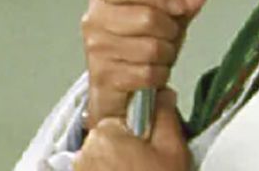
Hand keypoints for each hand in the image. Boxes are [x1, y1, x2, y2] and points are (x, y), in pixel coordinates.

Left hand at [75, 89, 190, 170]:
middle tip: (146, 167)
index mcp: (106, 133)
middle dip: (126, 149)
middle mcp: (85, 152)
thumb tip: (162, 95)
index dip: (140, 131)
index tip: (149, 146)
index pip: (123, 118)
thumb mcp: (173, 150)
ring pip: (101, 159)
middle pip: (110, 138)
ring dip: (115, 167)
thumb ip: (166, 116)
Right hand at [81, 0, 205, 127]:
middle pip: (147, 17)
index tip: (179, 6)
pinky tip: (153, 70)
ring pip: (151, 48)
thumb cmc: (137, 42)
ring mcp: (97, 49)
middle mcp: (95, 20)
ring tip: (161, 53)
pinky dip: (160, 74)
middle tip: (170, 34)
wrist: (117, 81)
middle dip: (170, 29)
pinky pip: (148, 73)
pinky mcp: (104, 78)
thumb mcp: (164, 16)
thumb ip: (182, 2)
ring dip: (167, 54)